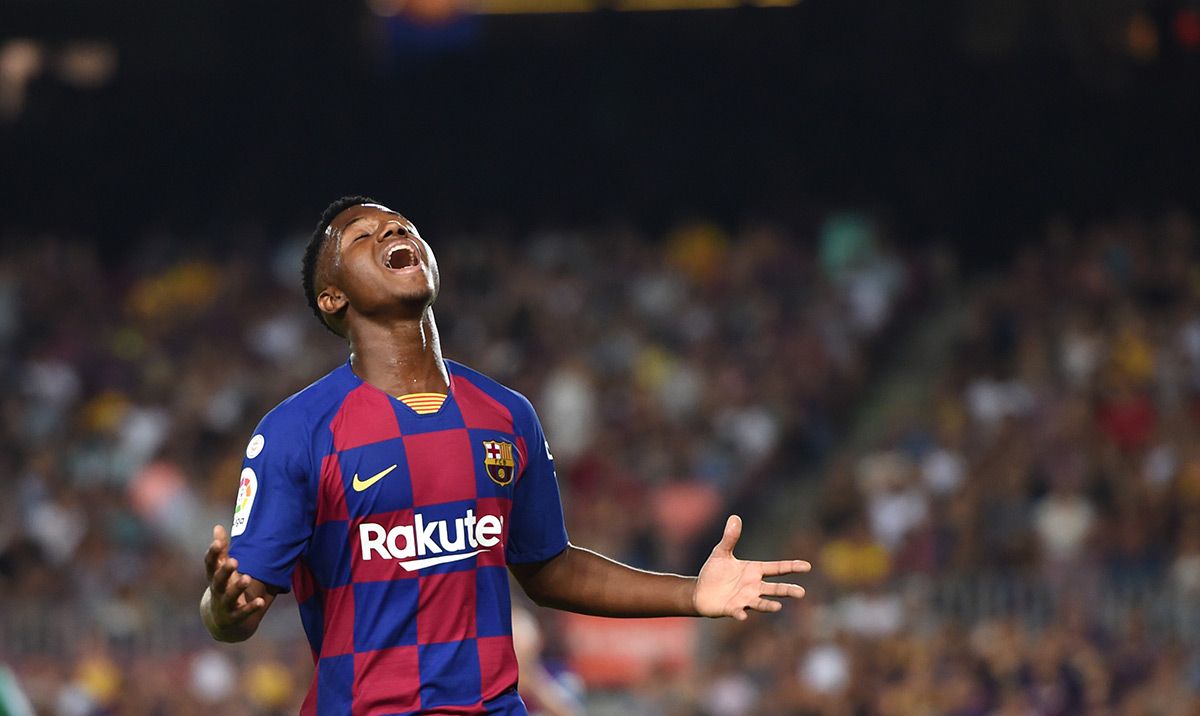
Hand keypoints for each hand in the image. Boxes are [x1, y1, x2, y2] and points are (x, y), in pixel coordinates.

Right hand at [201, 525, 267, 635]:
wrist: (222, 622)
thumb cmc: (224, 588)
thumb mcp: (221, 570)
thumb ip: (221, 550)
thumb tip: (217, 527)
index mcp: (214, 577)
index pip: (210, 564)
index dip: (212, 553)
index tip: (216, 542)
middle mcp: (217, 591)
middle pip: (218, 580)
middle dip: (224, 571)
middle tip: (234, 560)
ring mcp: (224, 606)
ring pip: (229, 597)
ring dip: (238, 588)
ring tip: (247, 578)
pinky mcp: (234, 618)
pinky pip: (242, 613)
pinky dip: (251, 608)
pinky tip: (261, 602)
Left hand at [693, 515, 810, 620]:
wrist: (701, 591)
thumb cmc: (715, 572)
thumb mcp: (721, 552)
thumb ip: (730, 537)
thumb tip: (735, 517)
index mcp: (754, 571)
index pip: (777, 568)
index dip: (791, 567)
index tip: (807, 566)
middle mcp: (753, 587)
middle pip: (774, 589)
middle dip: (787, 590)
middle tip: (802, 593)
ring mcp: (744, 599)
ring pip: (760, 603)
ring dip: (768, 605)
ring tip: (778, 607)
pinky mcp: (732, 609)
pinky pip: (738, 611)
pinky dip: (740, 614)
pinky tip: (742, 615)